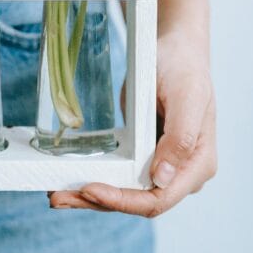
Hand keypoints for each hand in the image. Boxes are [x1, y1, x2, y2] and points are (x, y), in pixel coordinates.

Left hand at [49, 29, 216, 216]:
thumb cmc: (184, 69)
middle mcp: (180, 173)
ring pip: (123, 192)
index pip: (158, 199)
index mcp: (197, 165)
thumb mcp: (187, 97)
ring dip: (89, 196)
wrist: (175, 50)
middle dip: (96, 202)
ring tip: (55, 193)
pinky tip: (68, 179)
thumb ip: (181, 139)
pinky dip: (94, 178)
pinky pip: (117, 175)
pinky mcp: (141, 155)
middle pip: (136, 201)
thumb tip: (162, 179)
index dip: (122, 200)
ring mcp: (159, 165)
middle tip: (57, 197)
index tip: (89, 189)